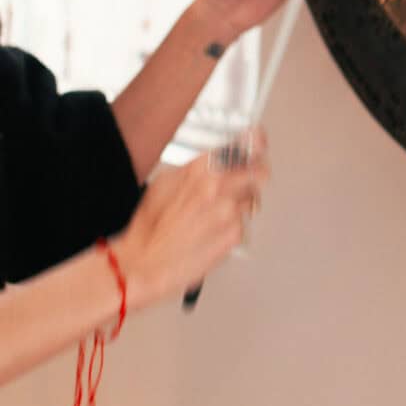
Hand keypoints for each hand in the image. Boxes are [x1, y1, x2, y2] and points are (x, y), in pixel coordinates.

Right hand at [114, 133, 270, 309]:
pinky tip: (212, 230)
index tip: (259, 140)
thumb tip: (210, 160)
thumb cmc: (149, 229)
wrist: (145, 265)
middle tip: (247, 177)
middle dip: (254, 174)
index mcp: (201, 169)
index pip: (242, 146)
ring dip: (241, 202)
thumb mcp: (163, 183)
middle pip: (259, 171)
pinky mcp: (235, 235)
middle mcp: (219, 187)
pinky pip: (243, 223)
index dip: (254, 142)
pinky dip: (233, 225)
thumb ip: (192, 168)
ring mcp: (230, 211)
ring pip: (252, 198)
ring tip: (216, 213)